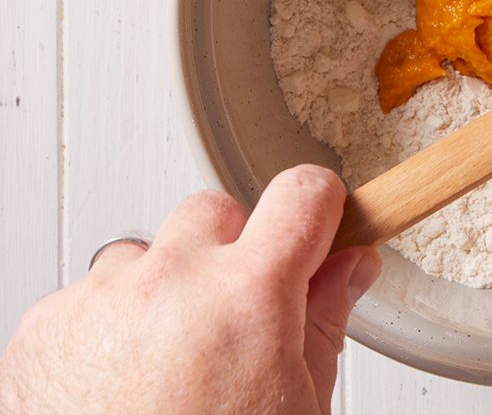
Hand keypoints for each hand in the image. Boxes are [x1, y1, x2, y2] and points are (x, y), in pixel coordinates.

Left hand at [0, 165, 380, 414]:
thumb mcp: (300, 406)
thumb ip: (325, 319)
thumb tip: (349, 268)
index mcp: (248, 297)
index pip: (303, 195)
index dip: (319, 209)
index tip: (318, 226)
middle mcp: (170, 282)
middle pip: (216, 213)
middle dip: (233, 252)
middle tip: (237, 319)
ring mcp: (99, 301)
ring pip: (145, 254)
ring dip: (164, 290)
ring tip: (170, 365)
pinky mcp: (43, 328)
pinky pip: (89, 297)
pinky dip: (109, 328)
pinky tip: (124, 385)